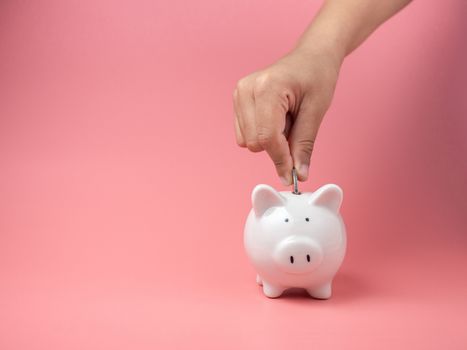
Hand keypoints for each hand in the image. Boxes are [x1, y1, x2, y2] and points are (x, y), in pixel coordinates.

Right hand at [233, 45, 342, 184]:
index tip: (292, 175)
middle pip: (255, 142)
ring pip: (248, 141)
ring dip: (269, 140)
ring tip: (286, 119)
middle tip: (296, 130)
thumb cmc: (317, 76)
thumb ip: (304, 144)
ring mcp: (239, 93)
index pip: (267, 137)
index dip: (281, 159)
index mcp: (267, 87)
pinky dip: (261, 134)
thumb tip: (298, 174)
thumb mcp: (316, 111)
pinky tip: (275, 118)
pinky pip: (244, 134)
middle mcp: (246, 89)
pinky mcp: (237, 99)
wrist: (311, 55)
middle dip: (277, 147)